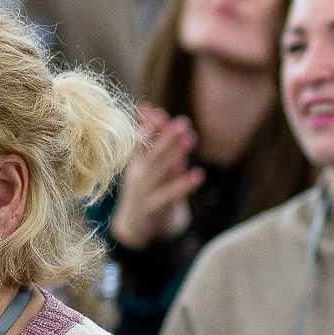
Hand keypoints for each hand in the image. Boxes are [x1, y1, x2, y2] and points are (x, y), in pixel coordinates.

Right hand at [109, 105, 200, 249]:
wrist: (134, 227)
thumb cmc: (146, 189)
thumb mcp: (148, 164)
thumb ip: (151, 138)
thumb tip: (148, 107)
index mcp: (136, 162)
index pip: (140, 141)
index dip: (149, 126)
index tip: (158, 112)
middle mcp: (137, 175)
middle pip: (152, 154)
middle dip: (166, 137)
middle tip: (183, 122)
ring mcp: (143, 191)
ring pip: (159, 171)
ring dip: (175, 154)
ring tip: (190, 138)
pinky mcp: (152, 208)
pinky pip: (169, 195)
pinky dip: (183, 185)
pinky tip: (198, 174)